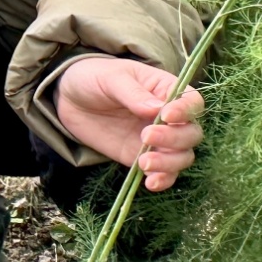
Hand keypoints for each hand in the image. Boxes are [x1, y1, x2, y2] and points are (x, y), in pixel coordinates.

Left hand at [54, 56, 203, 191]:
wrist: (69, 98)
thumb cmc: (95, 78)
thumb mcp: (112, 78)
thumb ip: (134, 93)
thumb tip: (156, 109)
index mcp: (167, 90)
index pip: (192, 103)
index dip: (186, 111)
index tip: (166, 116)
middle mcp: (169, 118)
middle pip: (191, 133)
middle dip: (175, 138)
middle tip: (146, 135)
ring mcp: (158, 140)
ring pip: (182, 156)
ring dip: (169, 163)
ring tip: (144, 162)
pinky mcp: (142, 157)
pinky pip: (163, 173)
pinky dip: (162, 180)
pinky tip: (150, 183)